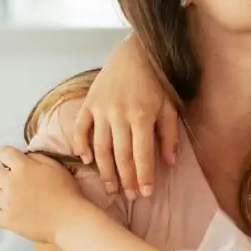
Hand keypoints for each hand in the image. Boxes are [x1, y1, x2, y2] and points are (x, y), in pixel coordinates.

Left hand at [0, 146, 85, 242]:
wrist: (70, 220)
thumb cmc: (67, 192)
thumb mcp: (56, 167)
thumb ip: (37, 158)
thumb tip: (24, 156)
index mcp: (24, 167)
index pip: (3, 152)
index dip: (7, 156)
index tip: (12, 164)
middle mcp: (11, 183)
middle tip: (11, 183)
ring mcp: (7, 202)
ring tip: (9, 199)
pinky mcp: (7, 220)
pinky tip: (8, 213)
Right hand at [72, 34, 179, 200]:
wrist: (135, 52)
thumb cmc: (156, 82)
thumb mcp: (170, 107)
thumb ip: (169, 135)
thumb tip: (168, 164)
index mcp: (142, 115)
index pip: (142, 154)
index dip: (144, 176)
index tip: (146, 193)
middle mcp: (119, 114)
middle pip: (120, 156)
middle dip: (126, 179)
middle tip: (130, 197)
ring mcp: (101, 109)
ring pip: (100, 147)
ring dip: (105, 171)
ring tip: (111, 188)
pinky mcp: (89, 103)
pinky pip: (81, 128)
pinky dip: (81, 146)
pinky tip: (86, 161)